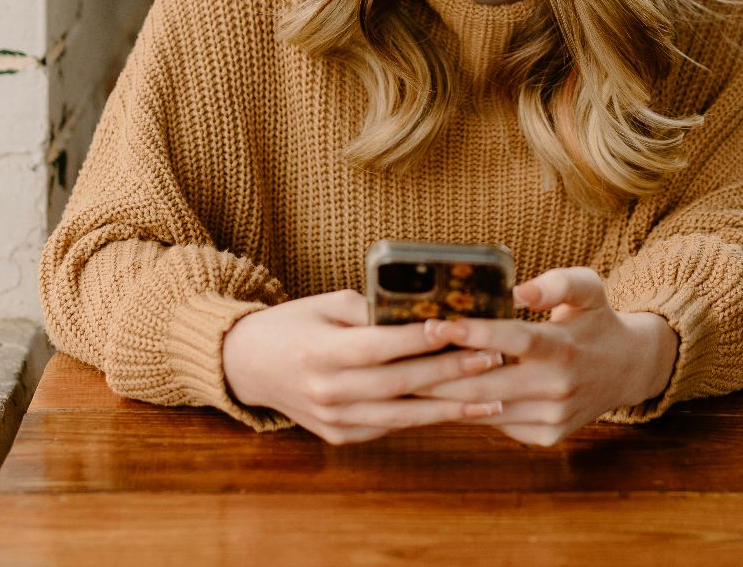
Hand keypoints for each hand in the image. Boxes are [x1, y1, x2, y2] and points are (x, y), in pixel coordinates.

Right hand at [221, 290, 505, 443]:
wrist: (248, 366)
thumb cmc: (294, 325)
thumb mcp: (325, 304)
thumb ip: (370, 309)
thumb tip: (424, 308)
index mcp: (320, 352)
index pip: (379, 346)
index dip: (420, 339)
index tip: (459, 327)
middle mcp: (327, 391)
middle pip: (399, 383)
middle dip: (451, 372)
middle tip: (493, 358)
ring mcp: (333, 420)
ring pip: (402, 416)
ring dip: (451, 408)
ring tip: (493, 398)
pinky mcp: (341, 437)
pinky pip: (390, 427)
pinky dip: (425, 418)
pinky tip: (460, 411)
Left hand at [415, 267, 678, 445]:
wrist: (626, 370)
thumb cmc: (596, 321)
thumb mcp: (588, 288)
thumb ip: (556, 283)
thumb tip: (518, 290)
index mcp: (565, 348)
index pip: (515, 340)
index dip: (474, 333)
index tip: (436, 323)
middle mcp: (558, 388)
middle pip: (487, 384)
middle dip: (440, 371)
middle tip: (401, 356)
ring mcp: (551, 418)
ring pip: (485, 409)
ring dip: (444, 395)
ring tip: (407, 376)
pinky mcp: (545, 436)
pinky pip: (496, 423)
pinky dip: (467, 409)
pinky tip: (440, 395)